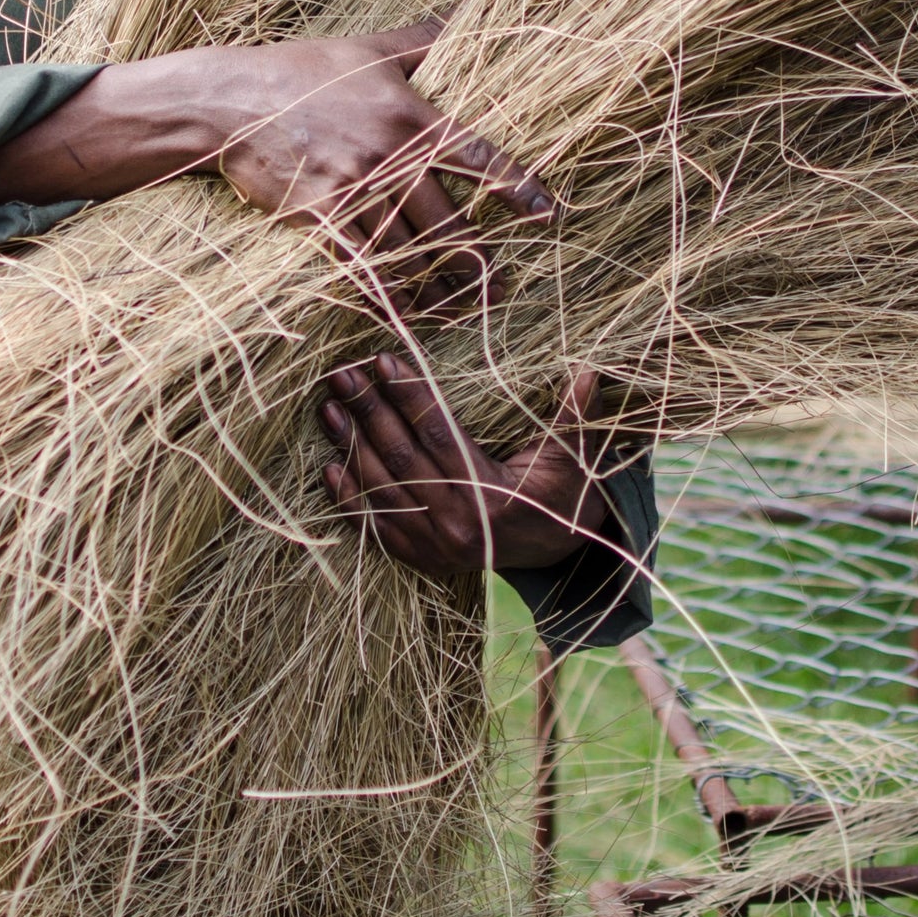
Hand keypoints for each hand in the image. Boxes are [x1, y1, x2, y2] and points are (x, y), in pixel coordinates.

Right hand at [0, 15, 552, 309]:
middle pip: (450, 222)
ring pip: (410, 252)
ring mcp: (355, 190)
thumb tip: (464, 16)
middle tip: (498, 287)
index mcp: (412, 115)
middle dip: (477, 261)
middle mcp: (391, 156)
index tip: (549, 214)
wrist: (230, 102)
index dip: (518, 188)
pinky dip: (386, 294)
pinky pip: (364, 267)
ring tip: (457, 307)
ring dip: (435, 285)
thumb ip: (420, 39)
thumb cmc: (302, 70)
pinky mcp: (320, 218)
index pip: (480, 157)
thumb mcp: (367, 47)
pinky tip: (402, 313)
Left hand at [318, 356, 617, 577]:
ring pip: (381, 487)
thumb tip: (590, 372)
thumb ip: (574, 417)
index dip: (409, 394)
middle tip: (340, 372)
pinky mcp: (419, 557)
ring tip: (328, 406)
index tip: (383, 359)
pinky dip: (349, 498)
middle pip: (401, 455)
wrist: (556, 554)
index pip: (439, 433)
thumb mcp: (573, 458)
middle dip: (367, 410)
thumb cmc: (563, 494)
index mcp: (492, 493)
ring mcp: (433, 544)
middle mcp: (457, 521)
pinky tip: (327, 467)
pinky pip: (376, 526)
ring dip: (350, 446)